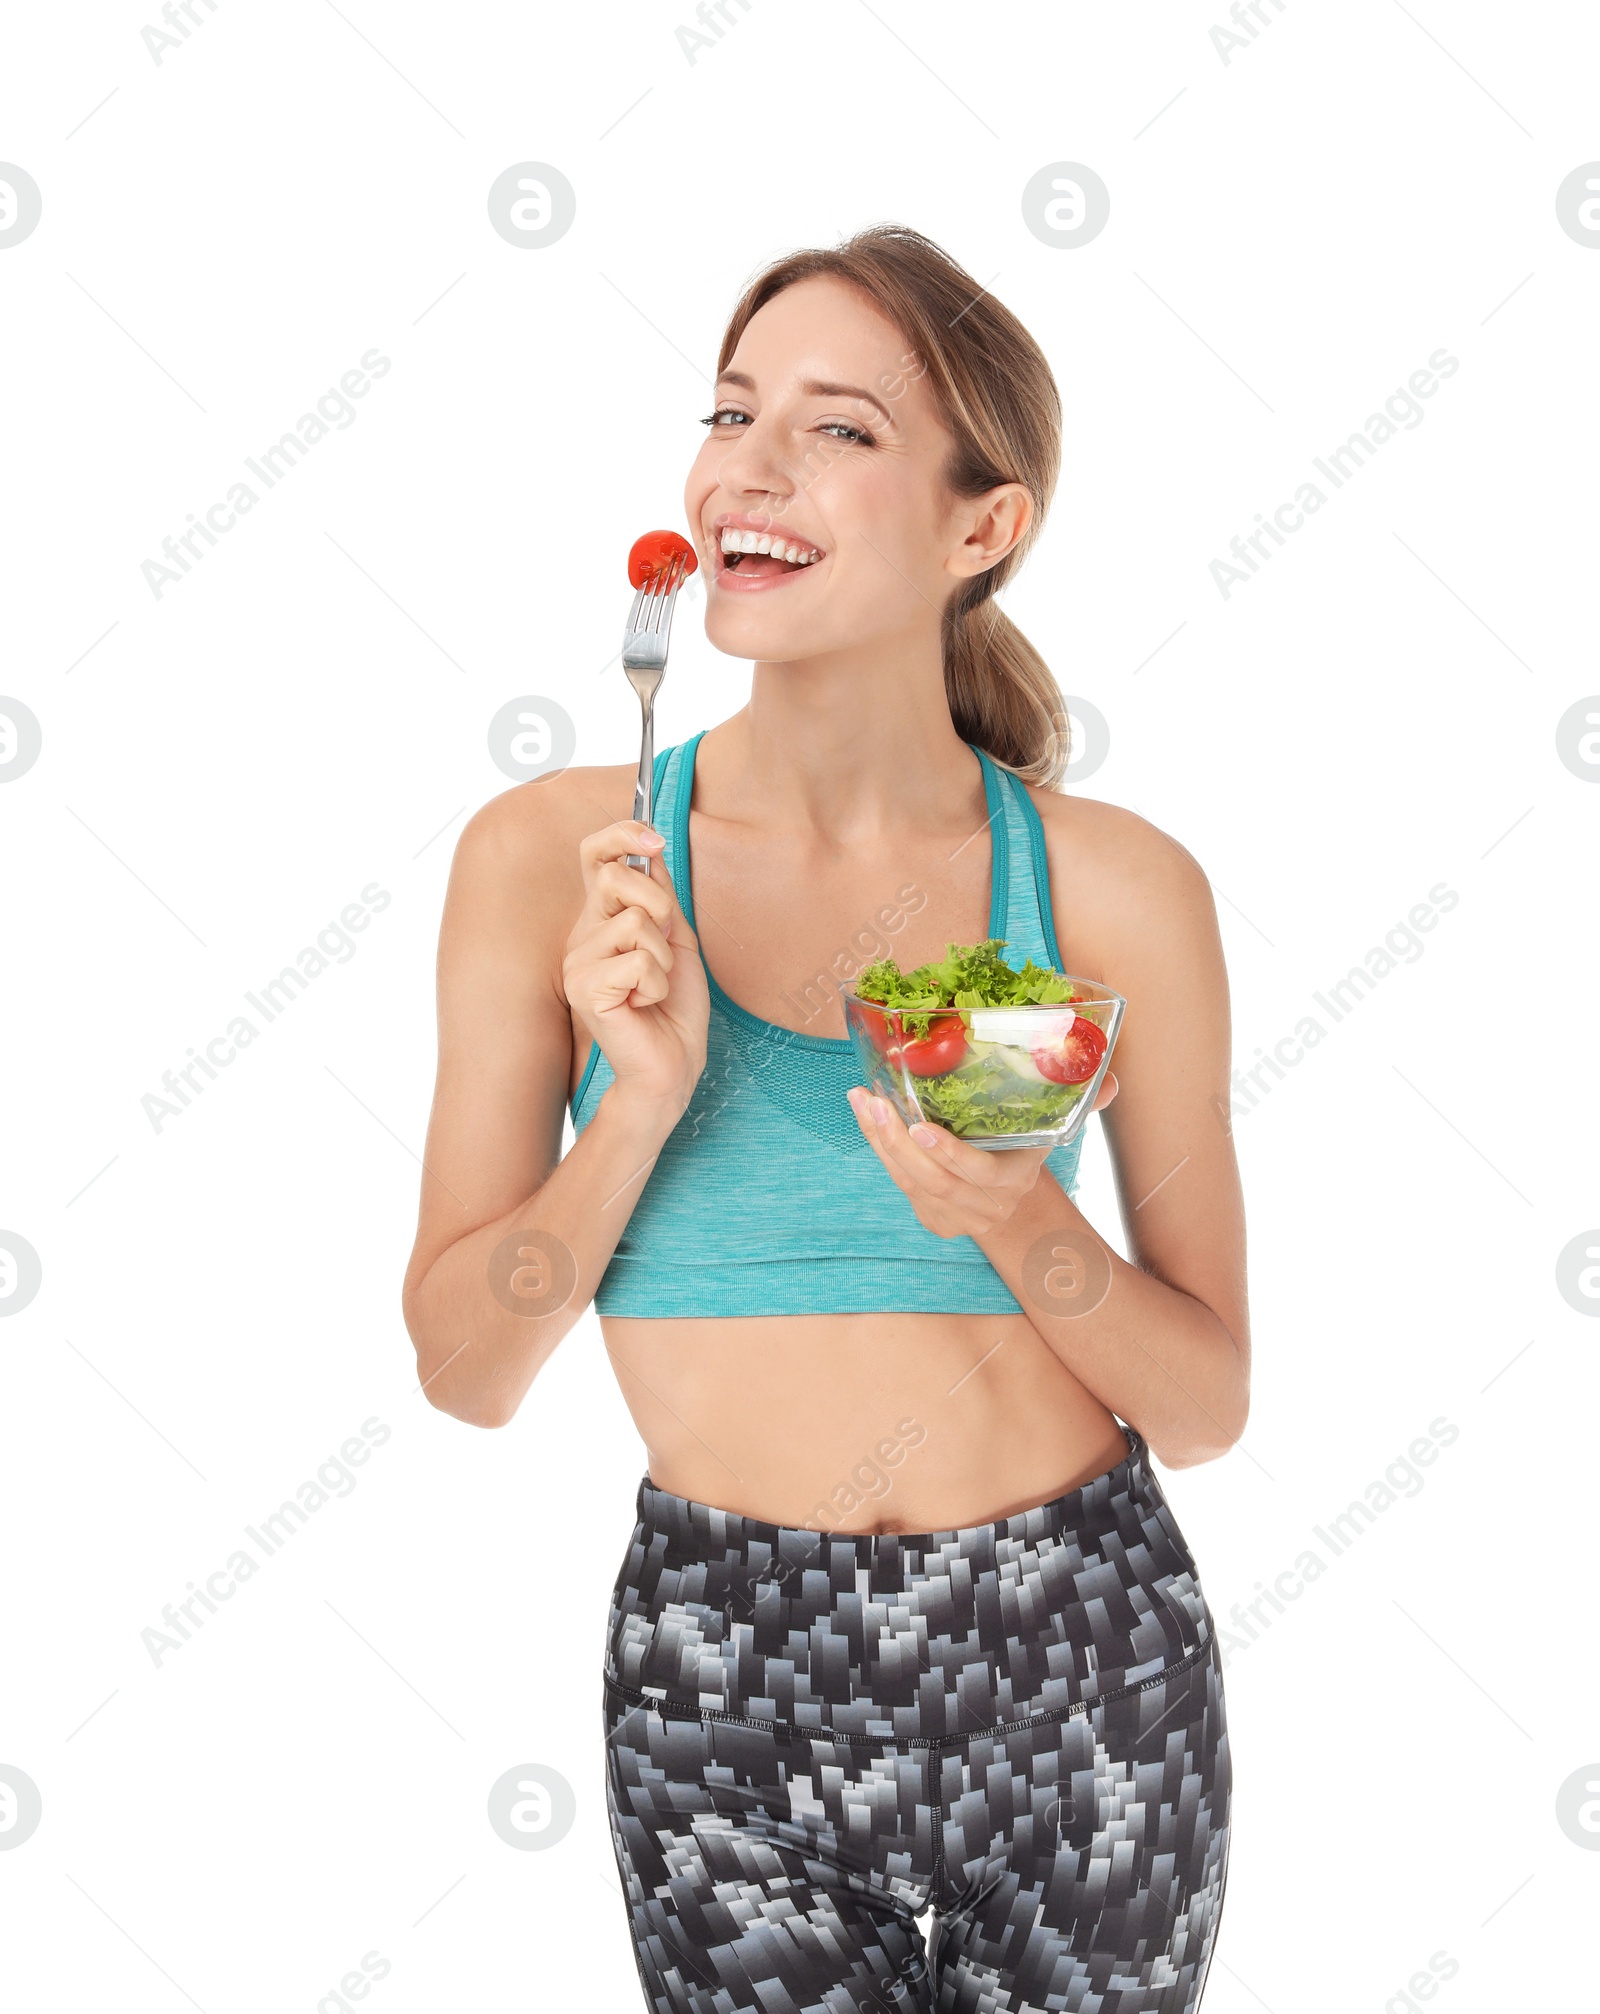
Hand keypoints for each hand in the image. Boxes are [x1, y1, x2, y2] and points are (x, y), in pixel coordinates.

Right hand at [562, 820, 709, 1119]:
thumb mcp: (676, 937)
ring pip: (635, 922)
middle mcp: (583, 934)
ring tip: (653, 988)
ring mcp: (578, 961)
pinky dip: (656, 983)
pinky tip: (644, 1005)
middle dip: (661, 906)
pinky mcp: (584, 988)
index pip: (596, 855)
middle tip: (667, 946)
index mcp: (602, 918)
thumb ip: (660, 895)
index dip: (623, 833)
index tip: (655, 840)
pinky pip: (636, 959)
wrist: (673, 1063)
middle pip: (618, 876)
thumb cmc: (674, 1006)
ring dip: (663, 958)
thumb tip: (648, 847)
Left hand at [846, 1073, 1118, 1239]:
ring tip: (861, 1100)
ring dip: (879, 1141)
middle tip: (874, 1100)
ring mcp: (954, 1216)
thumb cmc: (1028, 1153)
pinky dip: (879, 1149)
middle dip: (896, 1140)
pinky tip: (866, 1116)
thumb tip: (1112, 1081)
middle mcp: (982, 1204)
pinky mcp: (931, 1218)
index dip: (948, 1153)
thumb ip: (1082, 1105)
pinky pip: (899, 1183)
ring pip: (909, 1182)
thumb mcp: (1055, 1130)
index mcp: (1013, 1180)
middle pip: (932, 1179)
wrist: (1016, 1207)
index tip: (920, 1125)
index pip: (979, 1173)